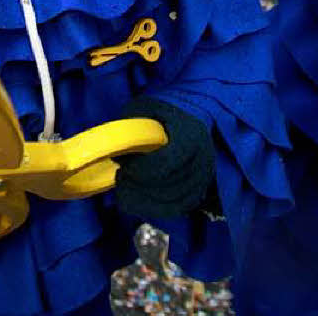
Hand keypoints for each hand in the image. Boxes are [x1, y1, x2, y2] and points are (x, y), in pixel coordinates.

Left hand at [114, 96, 215, 221]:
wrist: (186, 116)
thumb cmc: (160, 112)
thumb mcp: (142, 109)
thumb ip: (130, 128)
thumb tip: (114, 153)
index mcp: (190, 134)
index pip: (168, 162)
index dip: (143, 171)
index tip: (124, 168)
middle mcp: (202, 158)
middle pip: (170, 186)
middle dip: (140, 188)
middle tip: (120, 181)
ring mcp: (203, 177)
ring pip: (174, 202)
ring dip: (145, 202)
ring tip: (124, 191)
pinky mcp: (198, 190)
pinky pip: (178, 209)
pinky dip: (155, 209)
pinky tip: (136, 201)